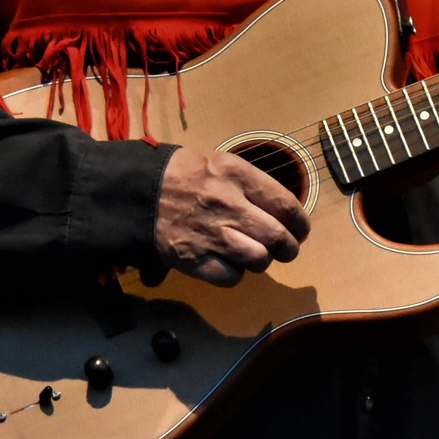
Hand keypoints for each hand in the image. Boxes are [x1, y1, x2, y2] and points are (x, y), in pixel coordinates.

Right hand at [154, 146, 310, 285]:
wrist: (137, 191)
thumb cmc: (181, 173)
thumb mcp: (219, 162)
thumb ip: (250, 184)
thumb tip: (282, 210)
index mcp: (236, 175)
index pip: (285, 205)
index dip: (300, 223)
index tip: (301, 230)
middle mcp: (228, 205)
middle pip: (277, 237)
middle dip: (289, 248)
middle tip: (287, 250)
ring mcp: (210, 234)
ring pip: (259, 259)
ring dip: (262, 260)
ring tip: (255, 255)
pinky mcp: (192, 259)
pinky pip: (231, 277)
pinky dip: (235, 273)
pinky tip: (229, 262)